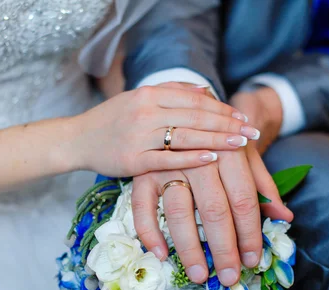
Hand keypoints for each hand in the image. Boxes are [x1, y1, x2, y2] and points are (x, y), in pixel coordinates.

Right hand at [72, 84, 259, 176]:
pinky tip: (212, 158)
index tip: (242, 117)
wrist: (77, 139)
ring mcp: (139, 136)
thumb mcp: (138, 98)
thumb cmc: (111, 120)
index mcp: (148, 95)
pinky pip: (167, 158)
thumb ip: (170, 92)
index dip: (221, 108)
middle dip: (227, 124)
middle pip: (195, 117)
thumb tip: (204, 91)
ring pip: (185, 136)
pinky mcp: (133, 160)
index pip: (194, 100)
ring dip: (217, 139)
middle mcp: (145, 112)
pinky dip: (191, 158)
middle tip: (251, 132)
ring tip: (241, 144)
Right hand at [132, 87, 290, 286]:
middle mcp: (197, 156)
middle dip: (224, 248)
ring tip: (200, 275)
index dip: (250, 233)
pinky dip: (149, 232)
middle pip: (214, 210)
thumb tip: (285, 217)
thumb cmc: (220, 136)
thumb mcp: (246, 154)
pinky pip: (141, 207)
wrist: (185, 103)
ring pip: (178, 212)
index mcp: (228, 151)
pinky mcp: (142, 172)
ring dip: (189, 248)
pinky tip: (161, 255)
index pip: (243, 199)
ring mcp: (167, 164)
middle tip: (230, 278)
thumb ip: (264, 185)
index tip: (254, 260)